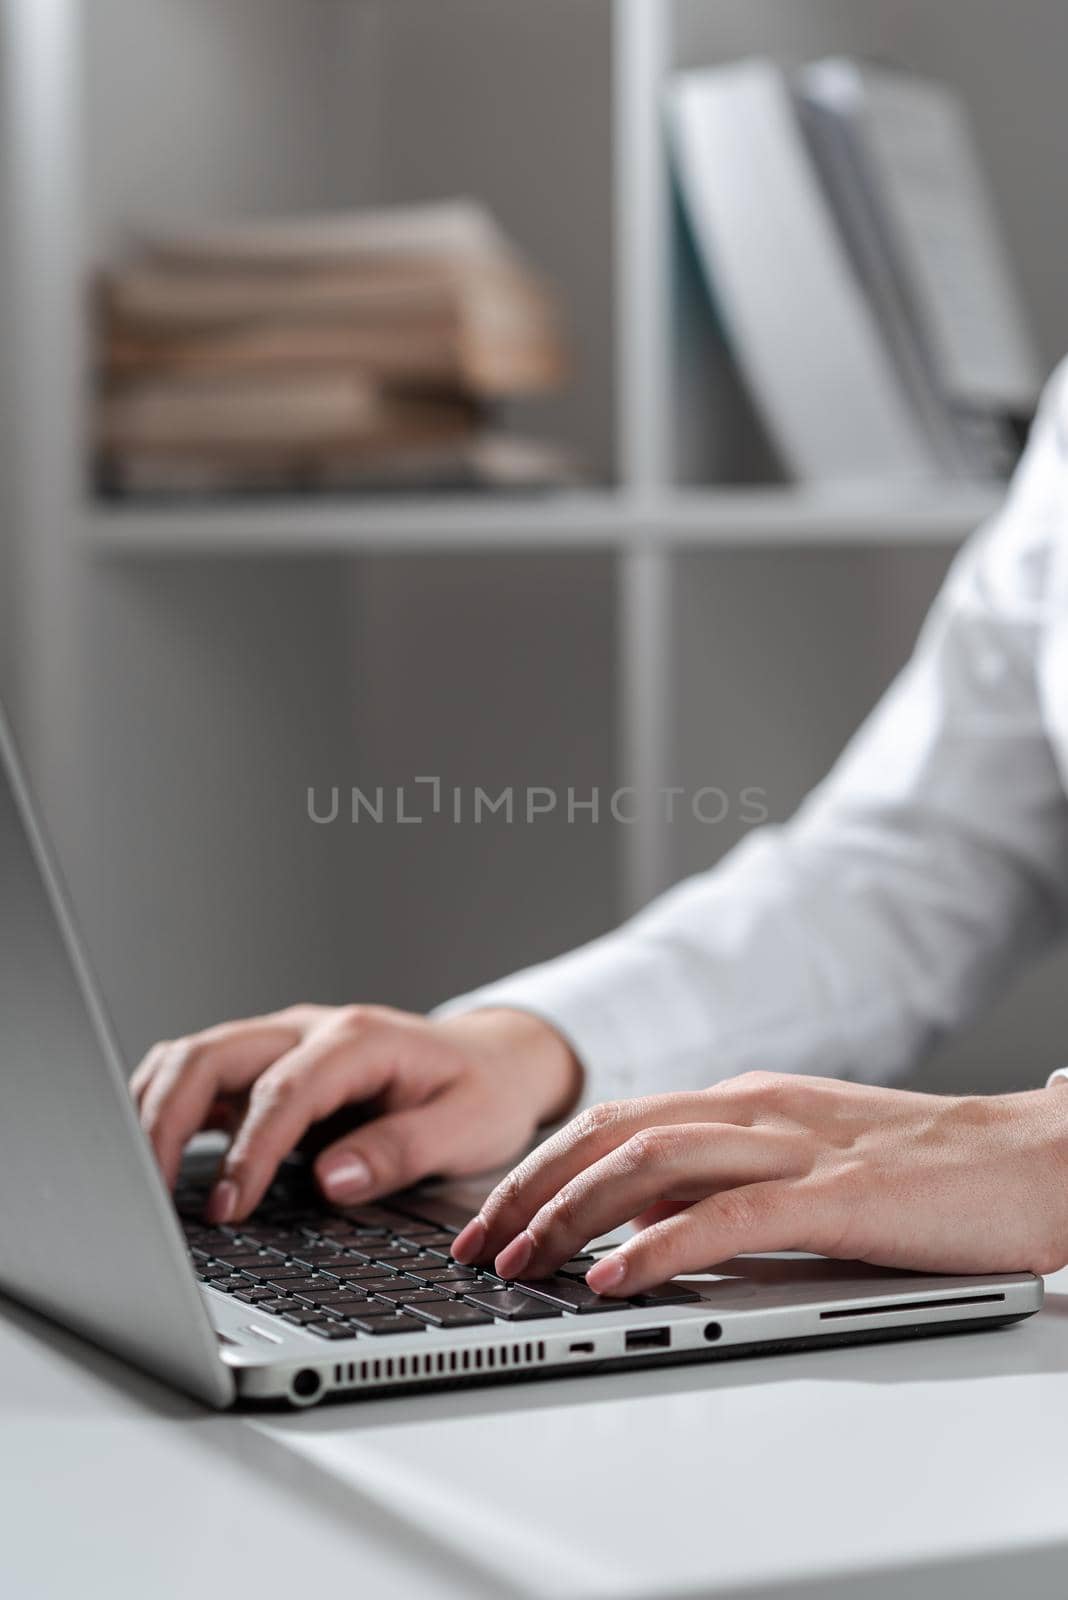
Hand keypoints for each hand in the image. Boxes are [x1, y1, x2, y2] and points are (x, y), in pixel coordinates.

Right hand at [131, 1005, 580, 1222]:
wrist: (492, 1061)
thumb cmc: (481, 1094)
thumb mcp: (465, 1128)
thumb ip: (398, 1151)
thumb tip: (330, 1179)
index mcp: (358, 1040)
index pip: (283, 1091)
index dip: (249, 1152)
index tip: (229, 1209)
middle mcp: (308, 1030)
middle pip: (211, 1056)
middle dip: (167, 1122)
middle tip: (150, 1196)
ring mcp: (281, 1043)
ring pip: (191, 1057)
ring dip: (154, 1110)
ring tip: (139, 1181)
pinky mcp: (266, 1067)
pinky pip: (198, 1076)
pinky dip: (166, 1109)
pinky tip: (156, 1158)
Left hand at [451, 1073, 1067, 1291]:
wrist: (1043, 1159)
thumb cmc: (935, 1173)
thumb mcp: (812, 1166)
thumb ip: (734, 1181)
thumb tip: (650, 1225)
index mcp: (748, 1100)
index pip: (617, 1121)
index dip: (543, 1166)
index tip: (492, 1217)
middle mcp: (758, 1109)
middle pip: (611, 1134)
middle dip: (529, 1189)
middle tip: (475, 1247)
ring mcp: (798, 1146)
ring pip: (651, 1164)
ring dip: (570, 1216)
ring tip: (518, 1266)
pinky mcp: (841, 1194)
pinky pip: (728, 1215)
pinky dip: (658, 1246)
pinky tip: (612, 1277)